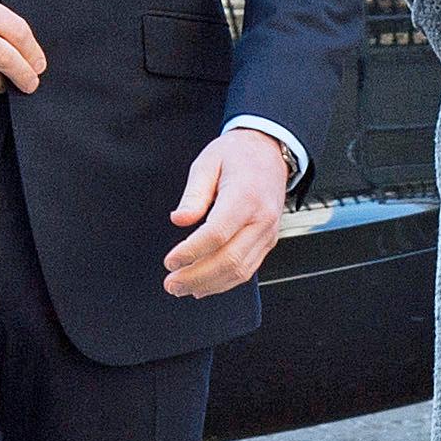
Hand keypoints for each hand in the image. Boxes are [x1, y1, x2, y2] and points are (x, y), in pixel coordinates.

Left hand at [165, 129, 289, 297]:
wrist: (270, 152)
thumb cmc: (238, 155)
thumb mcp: (208, 162)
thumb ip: (193, 193)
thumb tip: (179, 220)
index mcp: (245, 196)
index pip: (217, 234)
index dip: (191, 252)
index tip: (170, 261)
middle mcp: (261, 218)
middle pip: (229, 259)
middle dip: (197, 276)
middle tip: (171, 283)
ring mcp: (268, 233)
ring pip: (240, 270)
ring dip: (209, 285)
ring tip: (183, 288)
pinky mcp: (268, 241)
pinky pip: (249, 269)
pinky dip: (225, 282)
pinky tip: (205, 285)